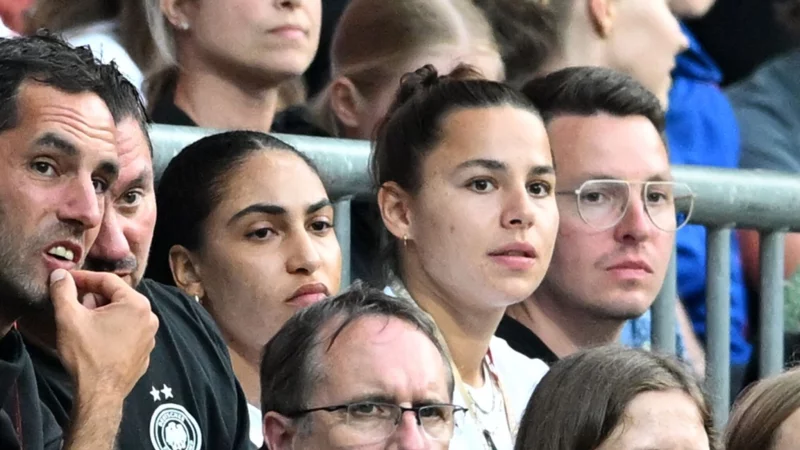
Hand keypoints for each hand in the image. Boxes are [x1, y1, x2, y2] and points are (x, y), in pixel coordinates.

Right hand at [50, 269, 158, 399]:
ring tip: (84, 325)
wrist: (100, 394)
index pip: (108, 281)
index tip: (66, 280)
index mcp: (137, 304)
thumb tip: (60, 274)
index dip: (84, 278)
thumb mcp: (69, 319)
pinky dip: (112, 330)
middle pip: (117, 297)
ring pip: (122, 315)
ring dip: (103, 314)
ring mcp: (150, 336)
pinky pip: (127, 332)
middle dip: (94, 299)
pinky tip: (96, 340)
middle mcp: (150, 317)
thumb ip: (64, 292)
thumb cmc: (87, 354)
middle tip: (74, 307)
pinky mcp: (145, 351)